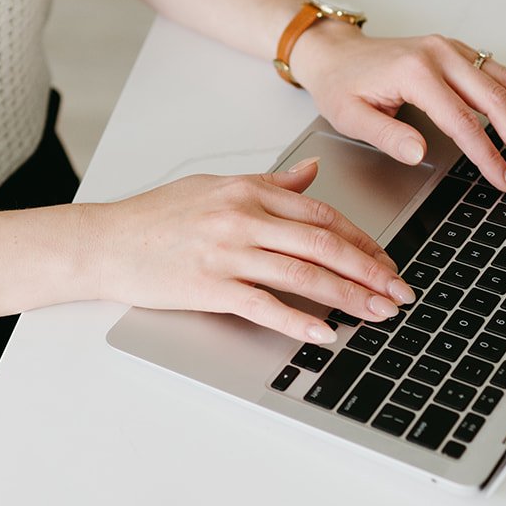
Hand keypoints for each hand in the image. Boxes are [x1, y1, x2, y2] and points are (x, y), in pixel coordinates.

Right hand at [87, 159, 416, 342]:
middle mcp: (243, 217)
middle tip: (399, 291)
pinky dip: (300, 321)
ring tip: (377, 313)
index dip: (363, 240)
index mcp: (249, 190)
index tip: (387, 261)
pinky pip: (265, 305)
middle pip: (324, 243)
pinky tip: (325, 332)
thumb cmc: (156, 216)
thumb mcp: (216, 186)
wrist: (106, 242)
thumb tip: (312, 173)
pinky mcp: (210, 287)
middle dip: (370, 270)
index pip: (322, 214)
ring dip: (349, 296)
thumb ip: (269, 183)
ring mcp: (227, 252)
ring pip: (303, 273)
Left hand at [288, 20, 505, 194]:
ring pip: (505, 82)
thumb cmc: (342, 85)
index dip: (489, 155)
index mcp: (415, 73)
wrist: (336, 53)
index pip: (463, 122)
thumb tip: (421, 153)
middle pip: (496, 99)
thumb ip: (387, 136)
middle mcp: (440, 55)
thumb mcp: (351, 117)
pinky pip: (498, 73)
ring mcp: (452, 50)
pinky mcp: (457, 52)